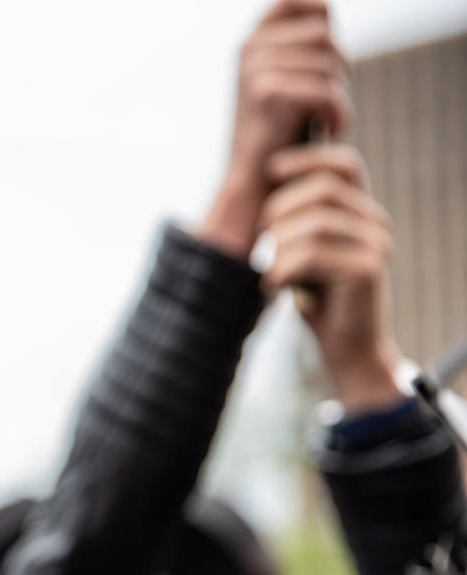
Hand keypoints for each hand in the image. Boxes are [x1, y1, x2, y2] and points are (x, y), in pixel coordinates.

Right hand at [199, 0, 349, 257]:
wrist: (252, 182)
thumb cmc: (278, 135)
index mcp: (251, 42)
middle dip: (338, 68)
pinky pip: (326, 90)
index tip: (330, 57)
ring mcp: (254, 67)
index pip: (299, 1)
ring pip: (329, 63)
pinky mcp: (266, 92)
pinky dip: (339, 114)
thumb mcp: (287, 82)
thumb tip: (326, 9)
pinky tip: (331, 131)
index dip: (322, 15)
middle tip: (329, 102)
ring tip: (328, 120)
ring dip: (339, 95)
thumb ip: (302, 47)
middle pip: (323, 34)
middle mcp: (248, 48)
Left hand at [259, 143, 401, 411]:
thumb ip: (295, 219)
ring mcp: (375, 244)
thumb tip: (267, 178)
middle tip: (264, 243)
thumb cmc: (318, 298)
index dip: (306, 159)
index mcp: (360, 212)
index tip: (271, 169)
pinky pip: (310, 255)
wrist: (347, 349)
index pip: (343, 164)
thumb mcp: (302, 251)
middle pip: (323, 189)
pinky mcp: (367, 270)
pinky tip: (276, 287)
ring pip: (313, 223)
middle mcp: (375, 222)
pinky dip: (281, 270)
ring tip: (270, 271)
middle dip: (280, 211)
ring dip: (277, 248)